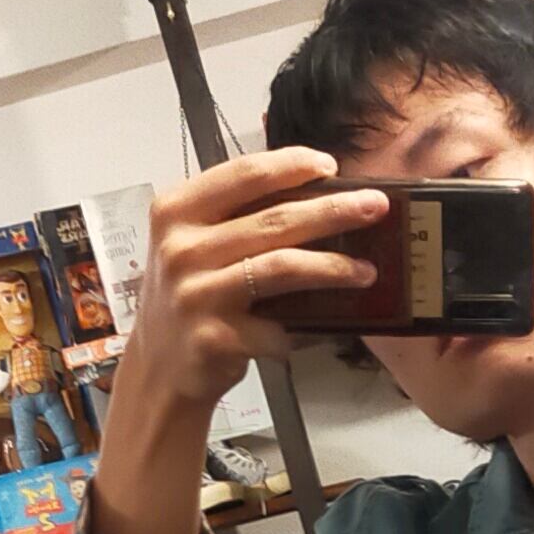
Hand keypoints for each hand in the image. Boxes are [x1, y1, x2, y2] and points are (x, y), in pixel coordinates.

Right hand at [110, 148, 383, 424]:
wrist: (158, 368)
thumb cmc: (189, 298)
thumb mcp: (193, 245)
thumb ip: (236, 219)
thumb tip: (316, 200)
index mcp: (176, 212)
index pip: (244, 174)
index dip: (292, 165)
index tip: (330, 165)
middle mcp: (182, 248)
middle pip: (273, 220)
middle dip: (333, 211)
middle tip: (375, 207)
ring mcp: (196, 294)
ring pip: (282, 268)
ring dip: (333, 268)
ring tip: (367, 270)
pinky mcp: (214, 338)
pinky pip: (277, 327)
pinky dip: (308, 328)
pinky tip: (329, 326)